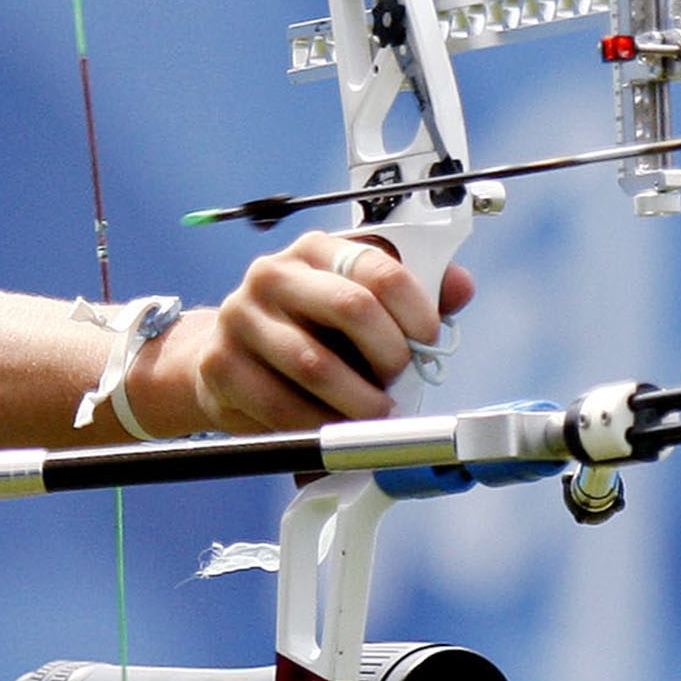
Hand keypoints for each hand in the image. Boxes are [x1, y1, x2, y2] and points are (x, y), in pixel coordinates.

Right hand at [191, 231, 475, 431]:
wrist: (223, 357)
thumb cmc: (304, 330)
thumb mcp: (355, 303)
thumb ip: (409, 294)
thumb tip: (460, 287)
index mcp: (315, 250)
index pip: (378, 267)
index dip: (415, 308)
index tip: (428, 341)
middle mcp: (274, 274)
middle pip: (351, 307)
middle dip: (389, 353)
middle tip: (400, 381)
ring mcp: (241, 317)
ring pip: (315, 363)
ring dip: (357, 399)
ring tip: (377, 415)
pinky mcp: (221, 364)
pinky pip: (280, 404)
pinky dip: (317, 424)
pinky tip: (335, 430)